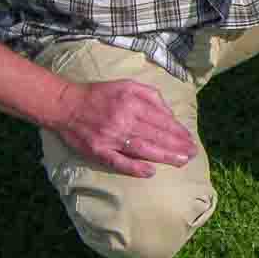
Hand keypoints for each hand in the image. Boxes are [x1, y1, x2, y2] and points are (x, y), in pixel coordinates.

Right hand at [54, 79, 198, 177]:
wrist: (66, 105)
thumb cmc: (100, 95)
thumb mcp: (127, 85)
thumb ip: (151, 96)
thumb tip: (169, 114)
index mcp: (131, 102)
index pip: (161, 120)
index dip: (178, 131)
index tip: (190, 139)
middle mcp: (122, 119)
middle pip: (156, 135)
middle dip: (177, 146)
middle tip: (193, 154)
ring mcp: (110, 137)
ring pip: (143, 149)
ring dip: (164, 156)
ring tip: (181, 162)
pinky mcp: (98, 150)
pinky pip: (118, 162)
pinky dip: (134, 168)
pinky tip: (150, 172)